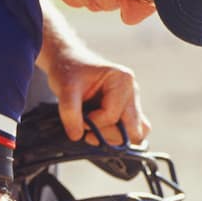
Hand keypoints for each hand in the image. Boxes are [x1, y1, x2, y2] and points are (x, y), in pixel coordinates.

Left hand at [36, 2, 149, 143]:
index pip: (112, 115)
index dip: (93, 123)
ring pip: (136, 132)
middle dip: (109, 135)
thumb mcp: (65, 88)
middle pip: (134, 129)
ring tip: (93, 132)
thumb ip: (70, 112)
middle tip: (88, 132)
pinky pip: (129, 131)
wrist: (69, 62)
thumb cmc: (69, 70)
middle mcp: (132, 91)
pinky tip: (98, 130)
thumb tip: (77, 136)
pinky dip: (115, 136)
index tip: (80, 119)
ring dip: (114, 138)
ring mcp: (132, 102)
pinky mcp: (127, 111)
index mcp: (122, 80)